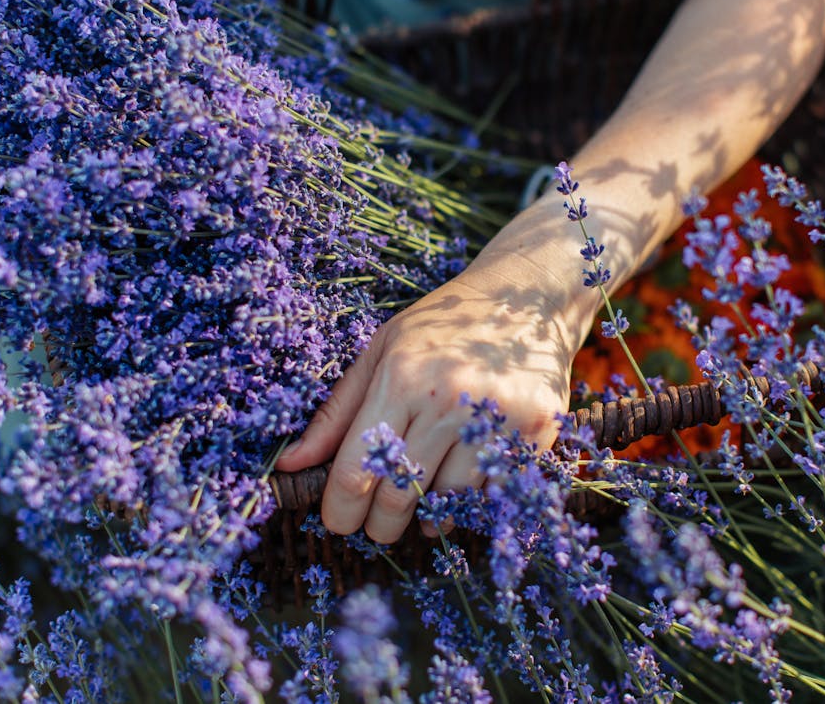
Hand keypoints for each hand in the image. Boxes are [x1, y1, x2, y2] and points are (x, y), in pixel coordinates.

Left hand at [275, 257, 581, 543]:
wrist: (527, 297)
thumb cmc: (443, 325)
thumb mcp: (380, 352)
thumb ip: (336, 413)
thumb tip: (289, 464)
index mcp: (401, 378)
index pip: (357, 470)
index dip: (340, 510)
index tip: (338, 521)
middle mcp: (448, 400)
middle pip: (400, 497)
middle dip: (380, 525)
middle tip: (377, 526)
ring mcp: (496, 418)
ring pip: (448, 502)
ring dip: (428, 517)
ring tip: (421, 503)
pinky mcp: (535, 432)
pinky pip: (492, 495)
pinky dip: (471, 505)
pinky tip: (459, 489)